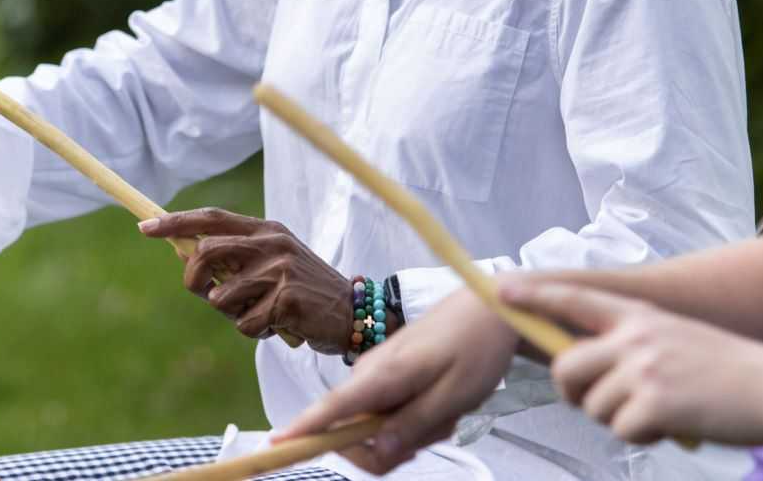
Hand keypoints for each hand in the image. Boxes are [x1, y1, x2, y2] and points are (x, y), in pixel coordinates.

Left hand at [139, 207, 357, 351]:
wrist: (352, 312)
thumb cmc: (304, 289)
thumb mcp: (273, 263)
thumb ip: (235, 258)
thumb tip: (185, 255)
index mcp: (266, 230)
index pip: (212, 218)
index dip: (176, 222)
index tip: (144, 228)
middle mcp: (272, 243)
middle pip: (206, 253)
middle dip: (193, 279)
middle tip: (204, 293)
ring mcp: (280, 270)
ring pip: (221, 297)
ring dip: (232, 314)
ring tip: (260, 313)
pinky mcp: (286, 299)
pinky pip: (244, 324)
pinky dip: (254, 331)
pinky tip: (277, 325)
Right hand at [272, 288, 520, 474]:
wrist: (490, 309)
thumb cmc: (475, 348)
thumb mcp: (454, 396)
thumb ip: (413, 425)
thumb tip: (374, 452)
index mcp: (382, 375)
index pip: (331, 408)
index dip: (302, 430)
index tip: (273, 447)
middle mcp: (369, 374)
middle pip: (353, 435)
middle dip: (392, 446)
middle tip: (438, 429)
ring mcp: (376, 375)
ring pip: (375, 429)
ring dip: (410, 432)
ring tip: (446, 411)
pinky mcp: (387, 378)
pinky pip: (387, 415)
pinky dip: (414, 420)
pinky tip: (442, 405)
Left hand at [500, 277, 762, 447]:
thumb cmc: (727, 371)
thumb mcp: (674, 339)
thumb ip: (631, 345)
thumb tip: (590, 374)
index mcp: (640, 315)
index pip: (575, 300)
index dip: (535, 296)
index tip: (500, 291)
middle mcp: (636, 335)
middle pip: (567, 367)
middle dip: (573, 392)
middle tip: (599, 402)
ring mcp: (644, 368)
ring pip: (593, 406)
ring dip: (619, 418)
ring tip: (661, 408)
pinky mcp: (654, 403)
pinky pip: (622, 430)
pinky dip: (644, 435)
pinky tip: (674, 422)